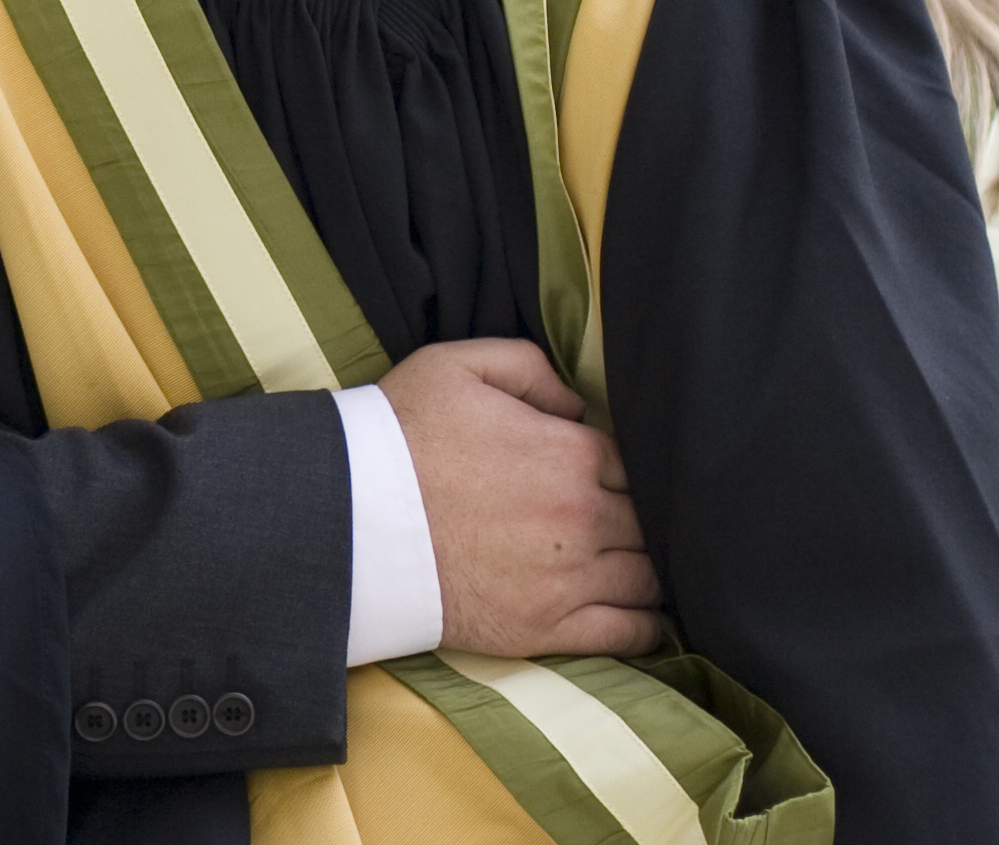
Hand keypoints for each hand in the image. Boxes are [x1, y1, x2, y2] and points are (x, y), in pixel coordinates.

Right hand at [378, 339, 662, 659]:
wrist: (349, 518)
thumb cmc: (399, 436)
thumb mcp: (456, 366)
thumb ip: (530, 368)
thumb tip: (577, 405)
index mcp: (570, 452)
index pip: (633, 463)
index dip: (619, 469)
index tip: (599, 477)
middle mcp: (582, 517)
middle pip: (648, 521)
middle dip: (638, 518)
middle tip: (619, 521)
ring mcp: (567, 579)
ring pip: (648, 577)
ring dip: (648, 567)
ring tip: (634, 564)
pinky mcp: (546, 629)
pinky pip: (628, 632)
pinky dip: (645, 625)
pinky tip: (641, 613)